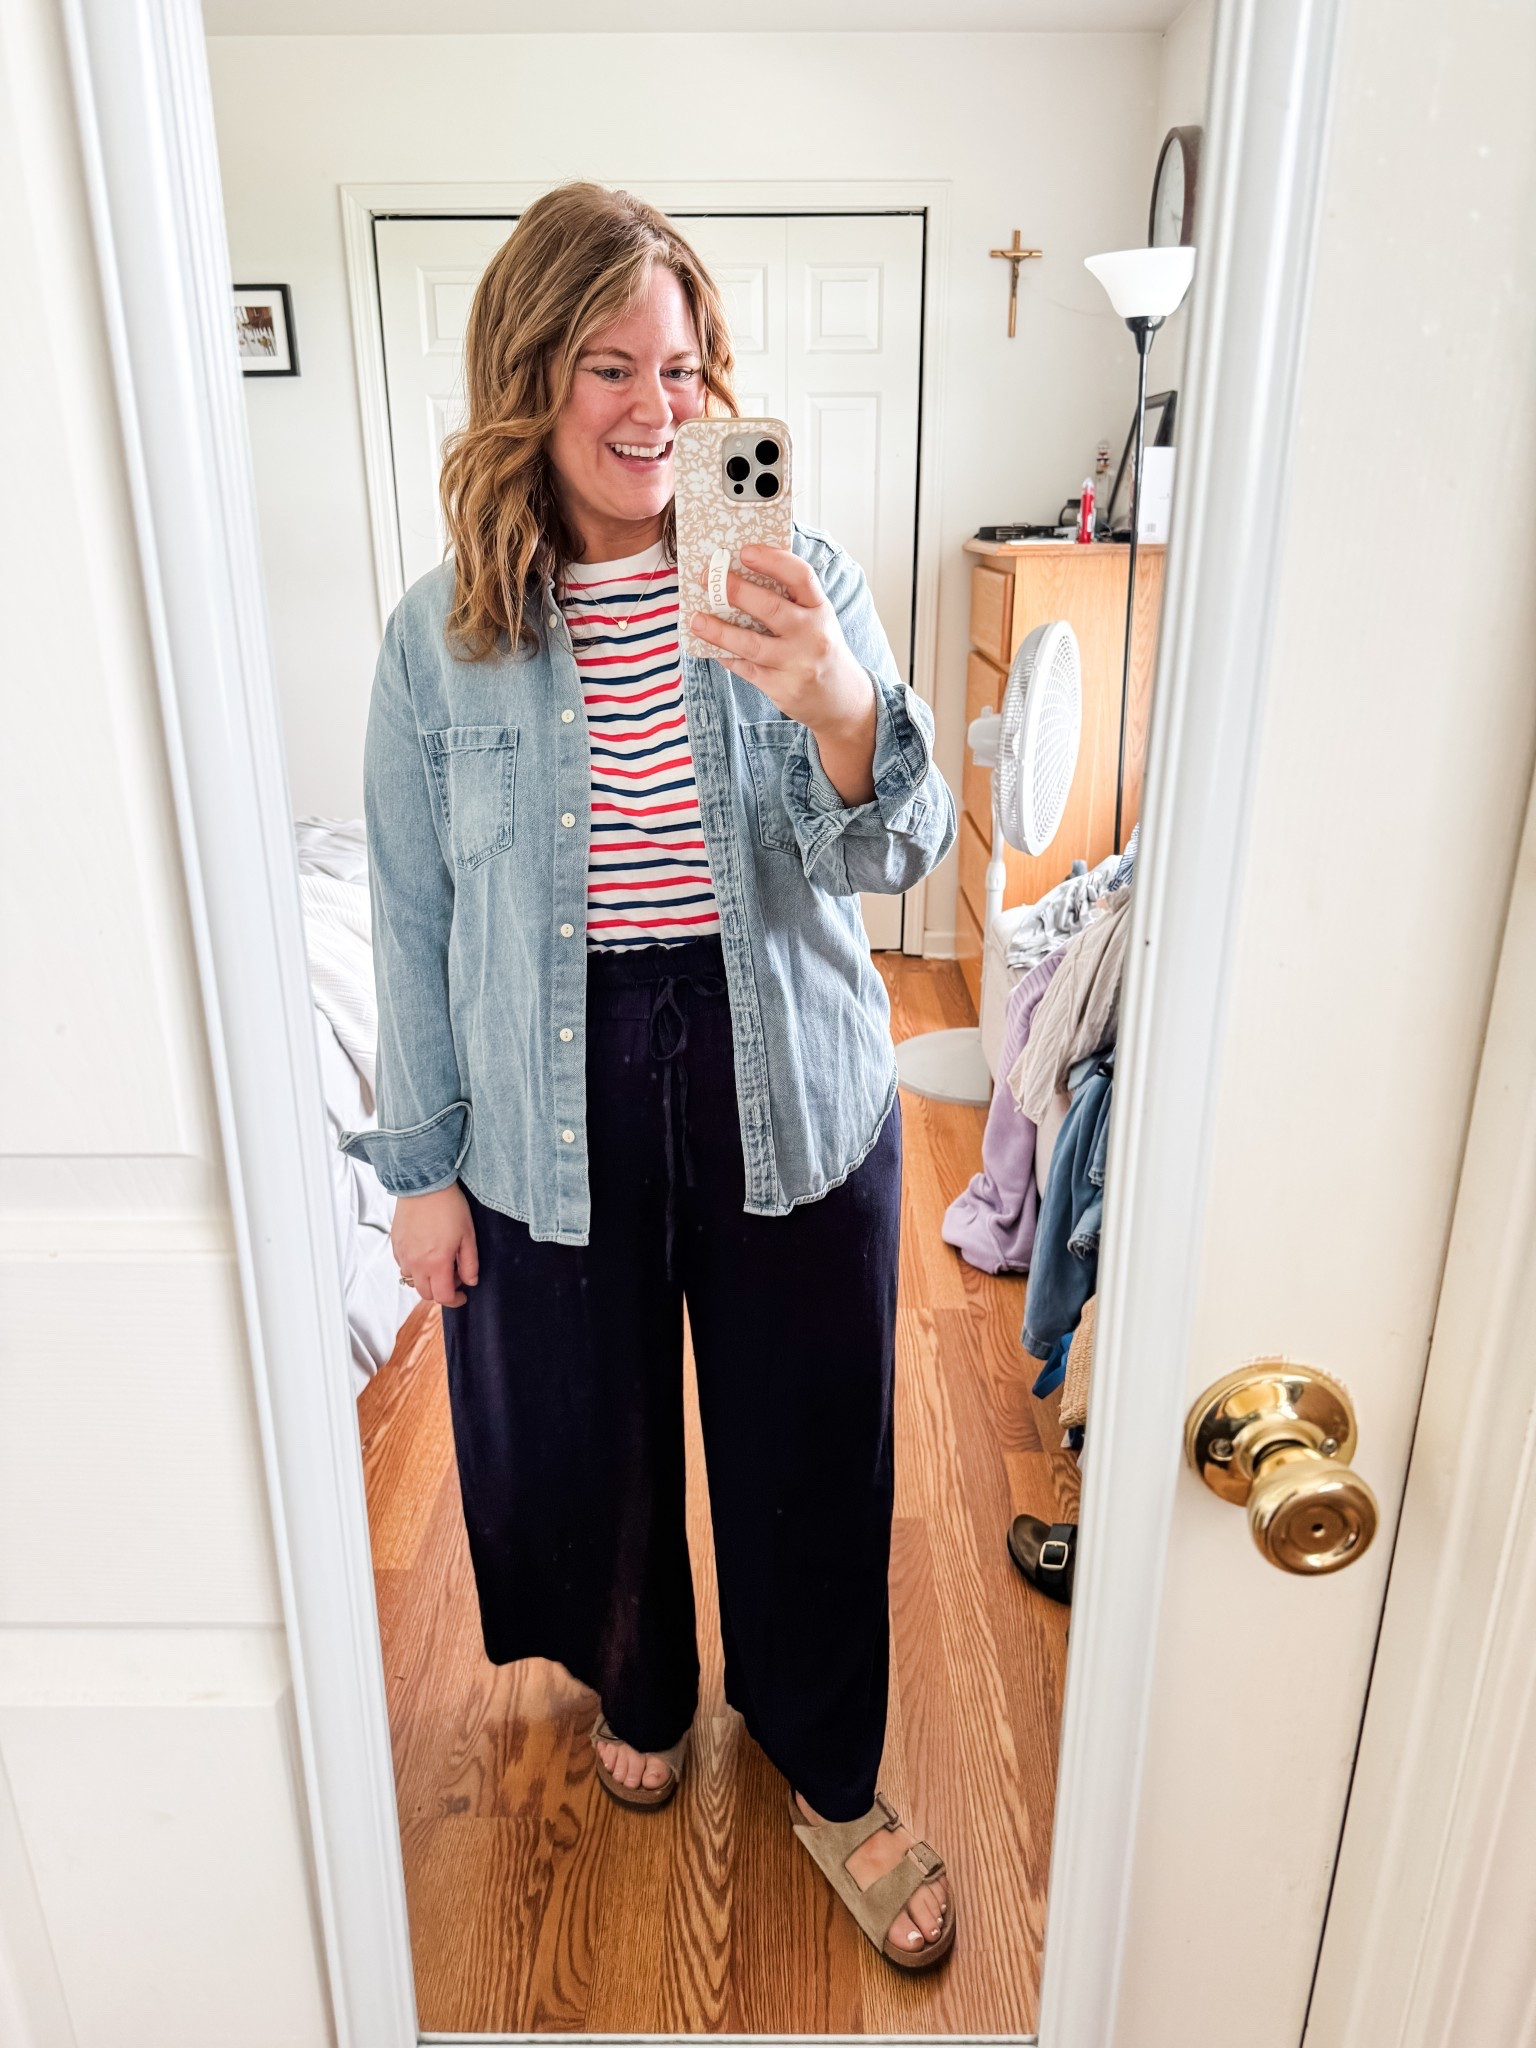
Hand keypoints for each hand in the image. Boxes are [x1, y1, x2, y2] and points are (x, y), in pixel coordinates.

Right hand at [392, 1185, 478, 1307]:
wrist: (424, 1184)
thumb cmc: (448, 1206)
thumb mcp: (468, 1235)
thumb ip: (469, 1263)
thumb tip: (470, 1281)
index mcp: (436, 1263)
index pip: (442, 1297)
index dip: (455, 1300)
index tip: (463, 1295)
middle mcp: (416, 1263)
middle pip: (426, 1294)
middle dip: (441, 1291)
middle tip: (454, 1275)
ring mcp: (403, 1254)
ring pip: (412, 1281)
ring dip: (426, 1279)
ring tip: (439, 1262)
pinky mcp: (395, 1244)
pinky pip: (403, 1265)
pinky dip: (415, 1267)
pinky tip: (426, 1252)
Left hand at [689, 544, 876, 803]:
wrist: (843, 701)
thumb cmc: (820, 649)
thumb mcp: (817, 619)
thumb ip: (790, 600)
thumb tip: (742, 574)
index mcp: (821, 609)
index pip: (800, 576)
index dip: (772, 560)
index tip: (744, 551)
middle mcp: (813, 635)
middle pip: (772, 608)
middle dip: (736, 592)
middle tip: (707, 579)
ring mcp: (798, 664)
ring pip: (752, 644)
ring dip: (720, 631)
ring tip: (696, 620)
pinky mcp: (782, 688)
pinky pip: (746, 669)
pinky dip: (726, 656)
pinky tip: (709, 646)